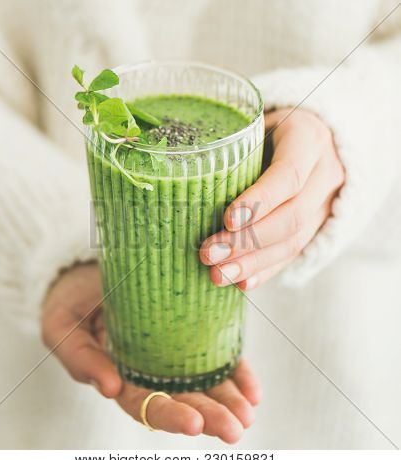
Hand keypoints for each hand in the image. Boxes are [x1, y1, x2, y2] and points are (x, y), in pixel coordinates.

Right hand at [42, 263, 261, 443]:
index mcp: (120, 375)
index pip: (145, 404)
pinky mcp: (188, 329)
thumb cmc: (71, 302)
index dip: (169, 416)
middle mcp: (150, 369)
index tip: (194, 423)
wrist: (86, 273)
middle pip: (182, 399)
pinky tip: (251, 388)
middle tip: (235, 427)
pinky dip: (235, 371)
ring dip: (228, 399)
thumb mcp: (63, 328)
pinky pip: (214, 353)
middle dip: (209, 415)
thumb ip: (81, 359)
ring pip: (204, 381)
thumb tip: (110, 388)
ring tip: (248, 411)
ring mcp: (172, 351)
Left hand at [200, 108, 344, 288]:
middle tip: (208, 254)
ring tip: (218, 275)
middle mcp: (325, 174)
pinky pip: (295, 253)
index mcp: (309, 139)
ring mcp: (326, 203)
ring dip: (253, 262)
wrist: (317, 138)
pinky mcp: (318, 225)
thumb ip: (236, 145)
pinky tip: (243, 283)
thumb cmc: (273, 129)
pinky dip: (267, 270)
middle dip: (248, 241)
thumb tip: (184, 174)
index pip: (289, 175)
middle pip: (292, 216)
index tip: (228, 220)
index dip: (260, 200)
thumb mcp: (259, 124)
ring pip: (294, 241)